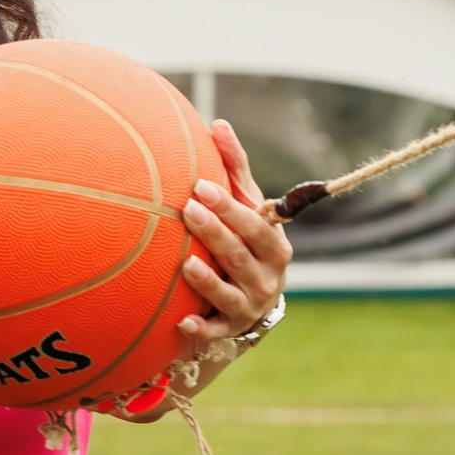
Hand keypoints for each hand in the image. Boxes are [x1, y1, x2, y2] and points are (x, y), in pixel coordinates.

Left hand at [177, 118, 291, 347]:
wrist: (253, 299)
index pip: (254, 223)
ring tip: (186, 263)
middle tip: (188, 210)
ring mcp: (249, 305)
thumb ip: (235, 170)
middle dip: (217, 233)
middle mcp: (267, 276)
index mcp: (274, 244)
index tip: (200, 186)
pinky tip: (181, 322)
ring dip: (207, 280)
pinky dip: (199, 329)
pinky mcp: (229, 328)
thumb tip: (218, 123)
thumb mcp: (248, 207)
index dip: (230, 207)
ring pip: (228, 293)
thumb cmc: (246, 240)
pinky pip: (214, 331)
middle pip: (241, 254)